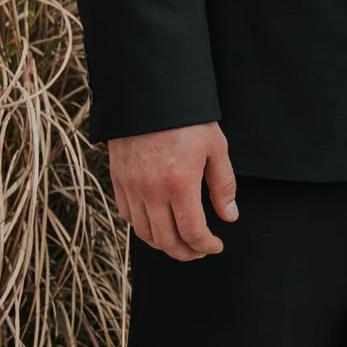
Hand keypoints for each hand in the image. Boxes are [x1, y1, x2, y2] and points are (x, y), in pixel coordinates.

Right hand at [107, 122, 237, 260]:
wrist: (149, 93)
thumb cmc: (187, 118)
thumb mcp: (215, 148)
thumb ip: (223, 186)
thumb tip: (229, 216)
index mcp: (180, 184)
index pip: (192, 232)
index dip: (206, 246)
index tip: (215, 246)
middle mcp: (152, 191)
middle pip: (166, 240)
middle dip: (186, 252)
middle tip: (199, 250)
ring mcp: (131, 187)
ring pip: (144, 233)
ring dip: (163, 244)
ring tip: (180, 241)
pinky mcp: (118, 180)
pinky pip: (127, 216)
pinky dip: (143, 227)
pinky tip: (157, 224)